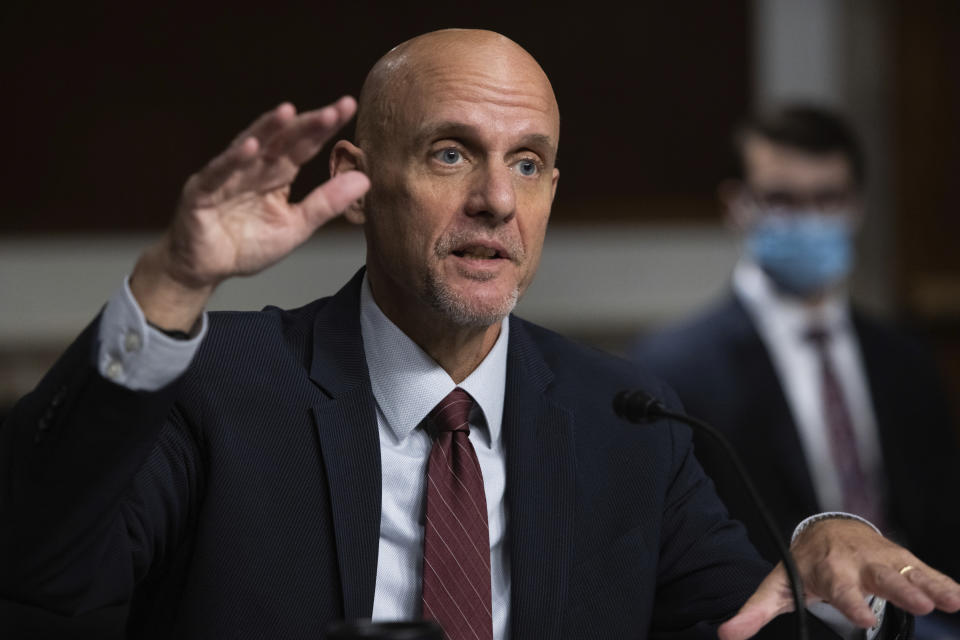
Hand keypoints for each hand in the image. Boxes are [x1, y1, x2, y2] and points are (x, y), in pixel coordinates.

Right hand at [131, 97, 370, 330]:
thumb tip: (365, 179)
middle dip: (306, 124)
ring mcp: (225, 177)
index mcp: (277, 175)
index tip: (348, 107)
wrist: (205, 270)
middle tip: (334, 109)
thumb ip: (326, 203)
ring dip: (267, 129)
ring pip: (248, 147)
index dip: (323, 129)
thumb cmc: (247, 245)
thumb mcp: (295, 227)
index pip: (303, 146)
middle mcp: (253, 168)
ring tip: (288, 112)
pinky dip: (233, 160)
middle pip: (281, 140)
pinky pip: (218, 173)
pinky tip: (251, 146)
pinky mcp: (200, 192)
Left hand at [718, 518, 959, 638]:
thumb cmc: (804, 564)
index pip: (839, 588)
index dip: (849, 602)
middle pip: (880, 577)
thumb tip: (726, 634)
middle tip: (920, 604)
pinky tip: (959, 599)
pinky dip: (943, 583)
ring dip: (930, 585)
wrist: (827, 530)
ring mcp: (883, 560)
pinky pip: (926, 571)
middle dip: (899, 590)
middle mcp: (859, 563)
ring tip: (951, 601)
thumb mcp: (778, 585)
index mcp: (828, 569)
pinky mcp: (902, 561)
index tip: (862, 619)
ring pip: (908, 571)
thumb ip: (754, 611)